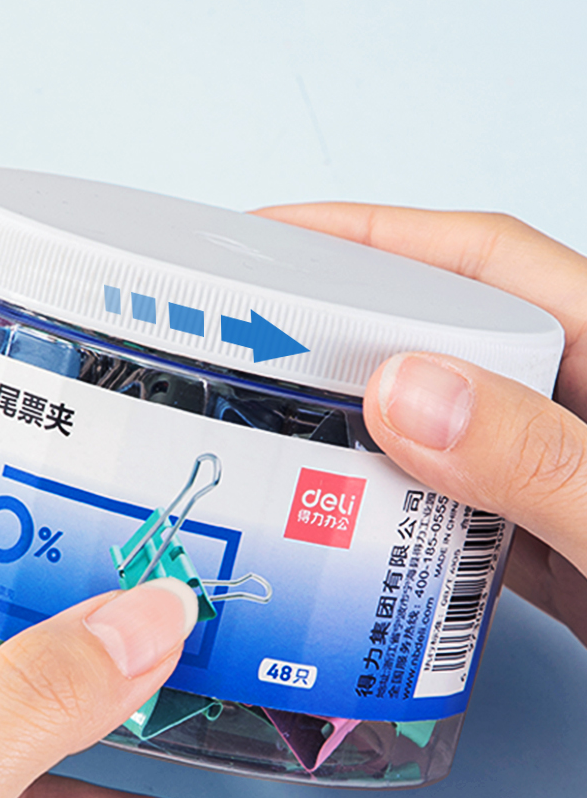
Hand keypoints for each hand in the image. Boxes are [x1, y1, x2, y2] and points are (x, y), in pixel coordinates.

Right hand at [258, 202, 586, 647]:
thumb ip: (542, 458)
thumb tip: (407, 388)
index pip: (487, 262)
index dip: (374, 235)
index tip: (271, 241)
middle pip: (457, 342)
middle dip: (351, 332)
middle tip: (244, 346)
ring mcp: (584, 487)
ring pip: (456, 438)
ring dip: (370, 438)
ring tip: (273, 435)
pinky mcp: (576, 561)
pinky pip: (471, 527)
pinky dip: (409, 529)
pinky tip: (356, 536)